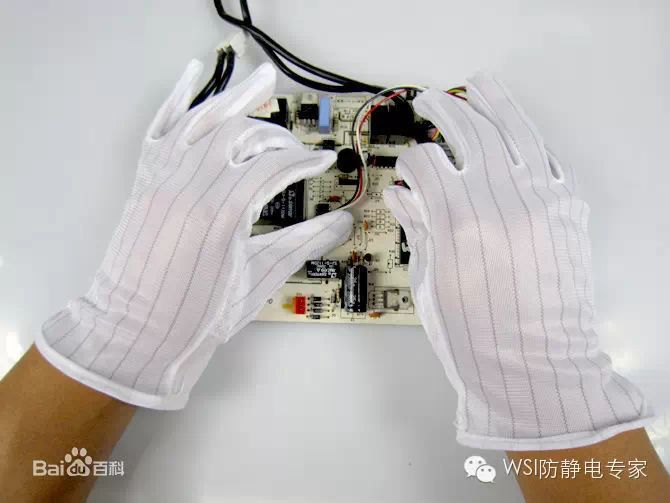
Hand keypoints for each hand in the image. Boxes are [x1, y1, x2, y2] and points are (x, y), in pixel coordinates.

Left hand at [35, 62, 351, 408]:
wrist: (137, 330)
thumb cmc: (199, 314)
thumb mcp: (257, 278)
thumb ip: (302, 243)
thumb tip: (343, 222)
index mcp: (223, 214)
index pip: (274, 167)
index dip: (305, 162)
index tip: (324, 163)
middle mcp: (190, 185)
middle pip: (242, 136)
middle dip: (276, 136)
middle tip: (295, 149)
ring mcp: (162, 175)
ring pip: (204, 119)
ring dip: (236, 96)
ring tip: (265, 78)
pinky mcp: (144, 177)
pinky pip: (159, 126)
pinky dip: (176, 98)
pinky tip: (194, 72)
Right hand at [383, 73, 651, 449]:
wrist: (535, 368)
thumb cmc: (474, 337)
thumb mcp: (430, 284)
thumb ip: (419, 228)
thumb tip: (402, 194)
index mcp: (457, 222)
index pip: (425, 164)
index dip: (410, 161)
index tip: (408, 168)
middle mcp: (500, 201)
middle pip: (469, 132)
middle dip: (445, 110)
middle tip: (431, 100)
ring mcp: (541, 201)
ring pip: (515, 131)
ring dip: (494, 103)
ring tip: (478, 85)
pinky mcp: (568, 210)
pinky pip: (549, 158)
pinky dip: (529, 140)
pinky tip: (516, 130)